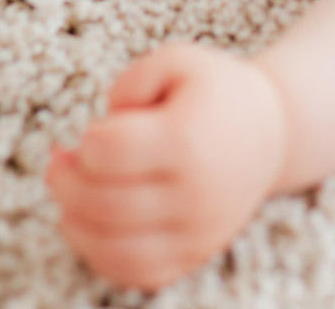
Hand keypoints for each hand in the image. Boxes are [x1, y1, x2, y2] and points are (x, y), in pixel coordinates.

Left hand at [46, 42, 287, 289]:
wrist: (275, 132)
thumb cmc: (216, 92)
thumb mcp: (180, 60)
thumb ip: (134, 78)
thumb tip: (106, 122)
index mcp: (188, 139)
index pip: (107, 151)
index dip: (87, 140)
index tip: (96, 130)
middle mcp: (195, 192)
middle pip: (102, 203)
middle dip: (64, 182)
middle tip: (60, 162)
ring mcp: (198, 230)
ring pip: (114, 249)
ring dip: (74, 224)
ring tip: (69, 199)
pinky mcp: (196, 253)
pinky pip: (138, 274)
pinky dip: (101, 257)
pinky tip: (91, 227)